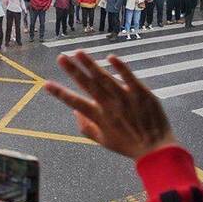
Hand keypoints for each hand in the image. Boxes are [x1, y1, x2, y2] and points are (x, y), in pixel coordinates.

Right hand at [45, 52, 176, 160]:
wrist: (156, 149)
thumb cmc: (128, 145)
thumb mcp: (103, 141)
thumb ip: (86, 128)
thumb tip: (74, 112)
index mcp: (98, 117)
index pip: (75, 102)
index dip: (60, 93)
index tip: (46, 84)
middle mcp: (109, 106)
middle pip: (88, 85)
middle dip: (73, 71)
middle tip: (61, 57)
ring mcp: (125, 98)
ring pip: (105, 78)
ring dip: (91, 65)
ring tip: (78, 52)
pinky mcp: (141, 93)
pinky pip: (129, 78)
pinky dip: (120, 68)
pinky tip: (110, 57)